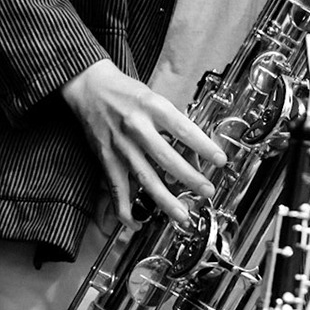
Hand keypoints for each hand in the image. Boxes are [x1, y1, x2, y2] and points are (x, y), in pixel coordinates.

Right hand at [60, 59, 227, 225]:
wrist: (90, 87)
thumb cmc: (127, 92)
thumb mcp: (155, 98)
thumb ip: (172, 122)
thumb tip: (194, 150)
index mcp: (153, 107)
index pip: (184, 130)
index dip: (204, 147)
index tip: (220, 160)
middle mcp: (136, 127)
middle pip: (167, 158)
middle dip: (190, 178)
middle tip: (207, 191)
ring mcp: (120, 146)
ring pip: (145, 178)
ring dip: (165, 200)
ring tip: (182, 214)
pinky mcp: (106, 158)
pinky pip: (116, 189)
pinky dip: (125, 209)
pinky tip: (137, 222)